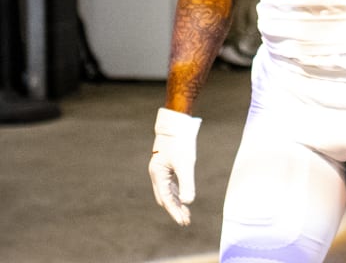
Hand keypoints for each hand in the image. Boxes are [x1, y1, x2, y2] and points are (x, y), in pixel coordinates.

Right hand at [148, 107, 201, 225]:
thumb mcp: (186, 163)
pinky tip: (183, 197)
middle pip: (165, 198)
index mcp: (158, 174)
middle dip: (175, 210)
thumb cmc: (180, 141)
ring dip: (177, 202)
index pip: (166, 199)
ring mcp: (160, 169)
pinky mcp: (166, 165)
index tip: (183, 222)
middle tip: (186, 220)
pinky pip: (170, 184)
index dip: (175, 212)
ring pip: (167, 192)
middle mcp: (157, 173)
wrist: (176, 122)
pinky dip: (177, 193)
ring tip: (186, 213)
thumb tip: (188, 202)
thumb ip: (187, 183)